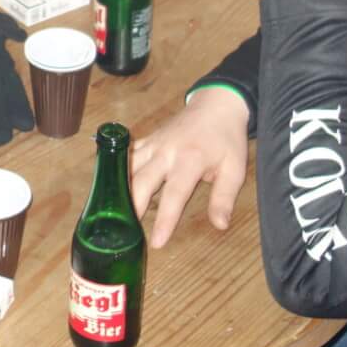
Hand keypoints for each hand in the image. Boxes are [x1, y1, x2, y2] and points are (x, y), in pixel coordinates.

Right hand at [129, 88, 251, 246]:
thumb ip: (224, 197)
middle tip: (125, 233)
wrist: (216, 104)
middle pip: (142, 182)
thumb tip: (219, 225)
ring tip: (114, 215)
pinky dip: (117, 171)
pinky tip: (111, 188)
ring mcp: (154, 144)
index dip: (164, 219)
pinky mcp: (147, 140)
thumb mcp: (234, 168)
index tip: (156, 242)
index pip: (174, 194)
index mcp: (190, 160)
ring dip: (120, 191)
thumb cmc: (226, 139)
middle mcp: (167, 152)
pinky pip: (128, 156)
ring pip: (129, 169)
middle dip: (133, 208)